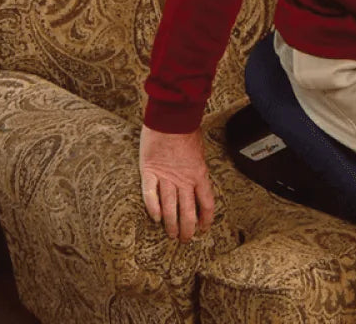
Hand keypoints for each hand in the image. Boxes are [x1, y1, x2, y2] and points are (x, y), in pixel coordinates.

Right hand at [139, 125, 214, 240]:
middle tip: (185, 240)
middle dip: (187, 229)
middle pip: (188, 212)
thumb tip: (197, 182)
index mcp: (199, 174)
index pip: (206, 203)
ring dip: (171, 225)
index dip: (206, 219)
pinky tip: (156, 219)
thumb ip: (197, 169)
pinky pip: (151, 195)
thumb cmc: (186, 130)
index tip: (203, 229)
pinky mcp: (150, 172)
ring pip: (170, 208)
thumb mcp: (199, 151)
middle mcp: (184, 180)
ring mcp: (166, 177)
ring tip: (171, 234)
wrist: (171, 116)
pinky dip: (154, 208)